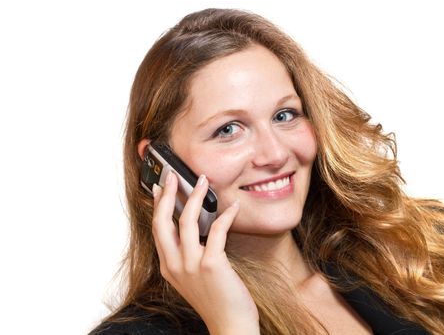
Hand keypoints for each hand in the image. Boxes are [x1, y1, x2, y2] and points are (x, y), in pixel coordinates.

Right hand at [151, 171, 259, 334]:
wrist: (230, 325)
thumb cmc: (217, 300)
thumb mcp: (194, 277)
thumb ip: (189, 255)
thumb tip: (194, 228)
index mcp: (168, 267)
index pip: (157, 229)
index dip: (158, 206)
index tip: (161, 188)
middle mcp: (175, 265)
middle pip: (162, 222)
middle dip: (167, 194)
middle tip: (173, 175)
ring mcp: (191, 265)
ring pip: (186, 221)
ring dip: (194, 196)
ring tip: (203, 181)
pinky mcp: (212, 265)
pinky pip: (217, 231)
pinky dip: (226, 215)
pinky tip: (233, 207)